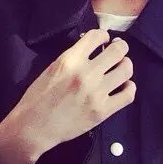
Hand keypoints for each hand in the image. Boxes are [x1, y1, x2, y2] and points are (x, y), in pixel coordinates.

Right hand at [0, 29, 135, 163]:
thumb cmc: (38, 96)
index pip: (97, 35)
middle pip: (118, 50)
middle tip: (118, 51)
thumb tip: (94, 47)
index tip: (104, 40)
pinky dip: (129, 87)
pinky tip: (124, 86)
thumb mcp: (53, 67)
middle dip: (120, 47)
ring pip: (126, 70)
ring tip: (121, 67)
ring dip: (125, 65)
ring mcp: (97, 93)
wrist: (33, 128)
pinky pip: (128, 95)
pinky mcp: (103, 111)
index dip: (104, 35)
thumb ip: (74, 56)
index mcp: (71, 60)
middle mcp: (86, 73)